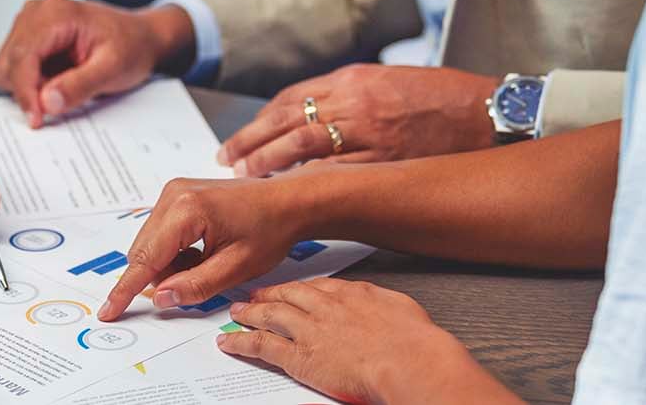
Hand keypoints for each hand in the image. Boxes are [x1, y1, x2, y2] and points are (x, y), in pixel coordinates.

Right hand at [0, 0, 193, 126]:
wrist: (140, 37)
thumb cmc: (131, 46)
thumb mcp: (113, 69)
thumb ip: (80, 86)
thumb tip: (47, 102)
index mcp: (55, 14)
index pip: (23, 57)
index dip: (25, 93)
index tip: (36, 120)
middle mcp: (36, 13)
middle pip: (9, 64)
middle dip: (29, 90)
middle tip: (60, 101)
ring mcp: (30, 24)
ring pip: (9, 68)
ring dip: (31, 86)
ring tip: (65, 84)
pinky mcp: (29, 37)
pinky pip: (16, 68)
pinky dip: (33, 82)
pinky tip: (58, 79)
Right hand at [96, 171, 323, 321]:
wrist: (287, 201)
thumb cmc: (270, 228)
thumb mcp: (236, 267)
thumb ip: (196, 285)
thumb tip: (161, 298)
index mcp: (186, 210)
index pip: (145, 259)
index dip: (125, 290)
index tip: (108, 311)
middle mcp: (173, 195)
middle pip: (143, 252)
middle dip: (162, 276)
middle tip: (197, 284)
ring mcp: (173, 192)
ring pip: (150, 245)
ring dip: (170, 265)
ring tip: (208, 263)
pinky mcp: (177, 195)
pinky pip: (160, 234)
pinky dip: (175, 252)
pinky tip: (203, 252)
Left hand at [218, 64, 499, 176]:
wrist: (482, 113)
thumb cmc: (438, 98)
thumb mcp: (385, 82)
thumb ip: (346, 97)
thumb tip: (309, 115)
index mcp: (351, 80)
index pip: (290, 100)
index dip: (260, 121)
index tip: (241, 138)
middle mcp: (353, 102)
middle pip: (286, 121)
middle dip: (251, 142)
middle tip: (228, 158)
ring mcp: (367, 131)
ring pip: (302, 144)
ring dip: (268, 162)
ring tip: (246, 175)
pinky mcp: (383, 158)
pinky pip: (334, 170)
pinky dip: (305, 180)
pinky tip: (286, 190)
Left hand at [218, 278, 524, 403]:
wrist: (410, 359)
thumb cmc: (415, 342)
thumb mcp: (402, 309)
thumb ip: (382, 306)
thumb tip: (381, 310)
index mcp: (352, 294)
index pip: (318, 287)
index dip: (299, 288)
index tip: (292, 288)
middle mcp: (326, 307)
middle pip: (289, 295)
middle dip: (270, 294)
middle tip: (255, 294)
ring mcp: (310, 330)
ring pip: (270, 316)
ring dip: (251, 313)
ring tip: (237, 312)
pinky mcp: (300, 356)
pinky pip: (262, 346)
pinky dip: (242, 342)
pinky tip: (229, 342)